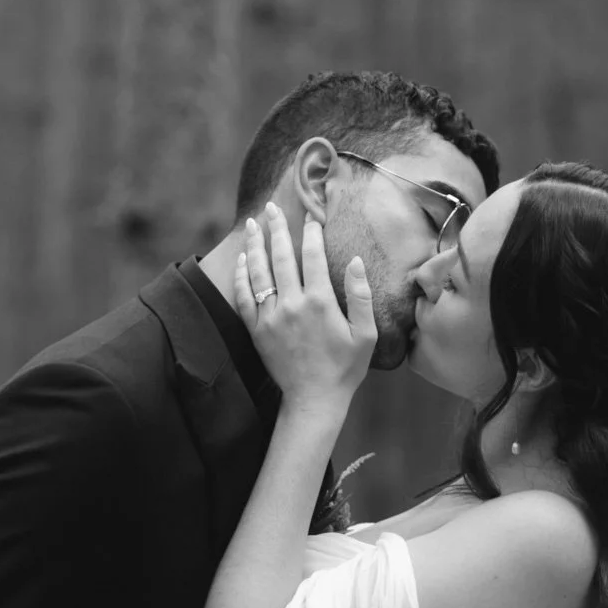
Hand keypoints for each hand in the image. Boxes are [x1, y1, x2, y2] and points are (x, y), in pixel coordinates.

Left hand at [233, 202, 376, 415]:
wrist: (314, 400)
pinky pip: (244, 297)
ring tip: (254, 224)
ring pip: (258, 272)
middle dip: (277, 228)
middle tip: (272, 207)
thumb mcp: (365, 334)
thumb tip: (356, 261)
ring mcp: (270, 317)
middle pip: (281, 257)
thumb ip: (361, 295)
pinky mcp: (256, 330)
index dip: (311, 233)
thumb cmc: (345, 368)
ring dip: (256, 245)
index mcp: (319, 302)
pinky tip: (243, 260)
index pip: (312, 256)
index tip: (311, 217)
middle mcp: (291, 305)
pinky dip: (242, 276)